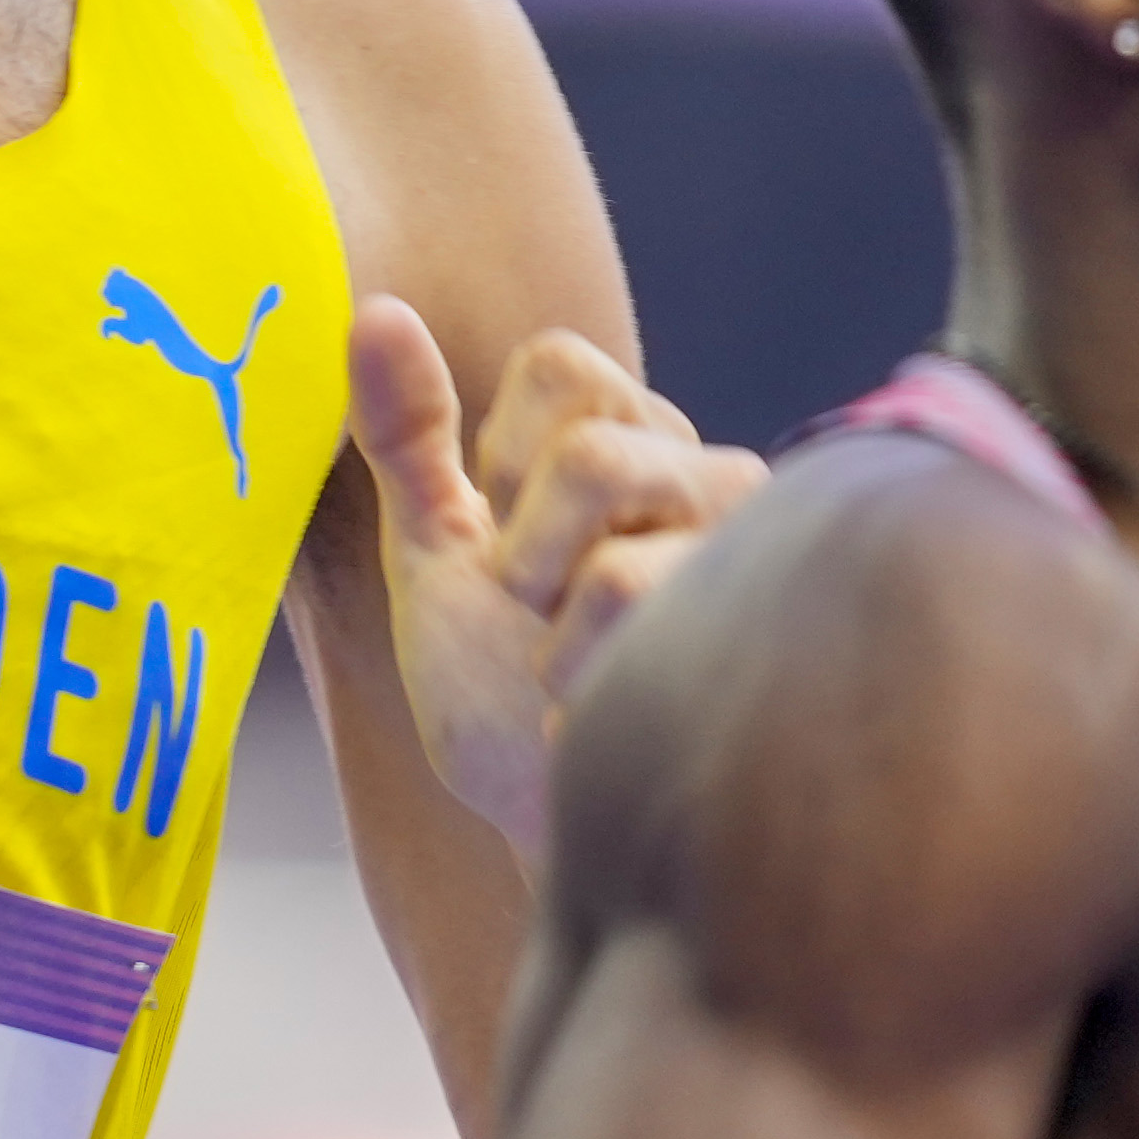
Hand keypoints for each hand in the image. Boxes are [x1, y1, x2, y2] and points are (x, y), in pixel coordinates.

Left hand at [351, 301, 750, 863]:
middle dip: (523, 550)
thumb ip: (409, 435)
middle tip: (537, 620)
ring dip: (553, 625)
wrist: (549, 830)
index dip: (499, 458)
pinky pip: (633, 597)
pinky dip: (579, 673)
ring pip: (611, 522)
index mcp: (633, 444)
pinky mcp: (767, 623)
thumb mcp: (433, 555)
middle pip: (587, 444)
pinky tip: (611, 710)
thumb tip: (372, 308)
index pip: (562, 361)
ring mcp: (752, 551)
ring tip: (576, 673)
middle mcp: (710, 478)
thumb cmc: (499, 698)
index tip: (502, 544)